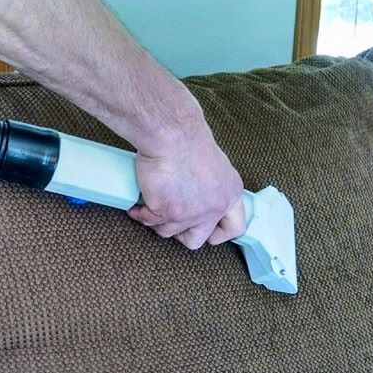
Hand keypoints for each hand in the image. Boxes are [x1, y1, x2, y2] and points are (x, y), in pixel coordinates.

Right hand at [127, 125, 246, 249]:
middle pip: (196, 240)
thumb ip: (211, 188)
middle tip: (169, 218)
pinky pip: (148, 221)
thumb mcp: (214, 166)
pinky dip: (140, 213)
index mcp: (230, 194)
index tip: (206, 232)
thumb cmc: (188, 139)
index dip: (218, 234)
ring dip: (156, 221)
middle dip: (179, 233)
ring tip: (149, 204)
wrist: (172, 132)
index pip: (235, 228)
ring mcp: (190, 213)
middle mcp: (214, 208)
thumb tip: (197, 199)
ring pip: (167, 232)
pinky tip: (137, 205)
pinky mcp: (167, 212)